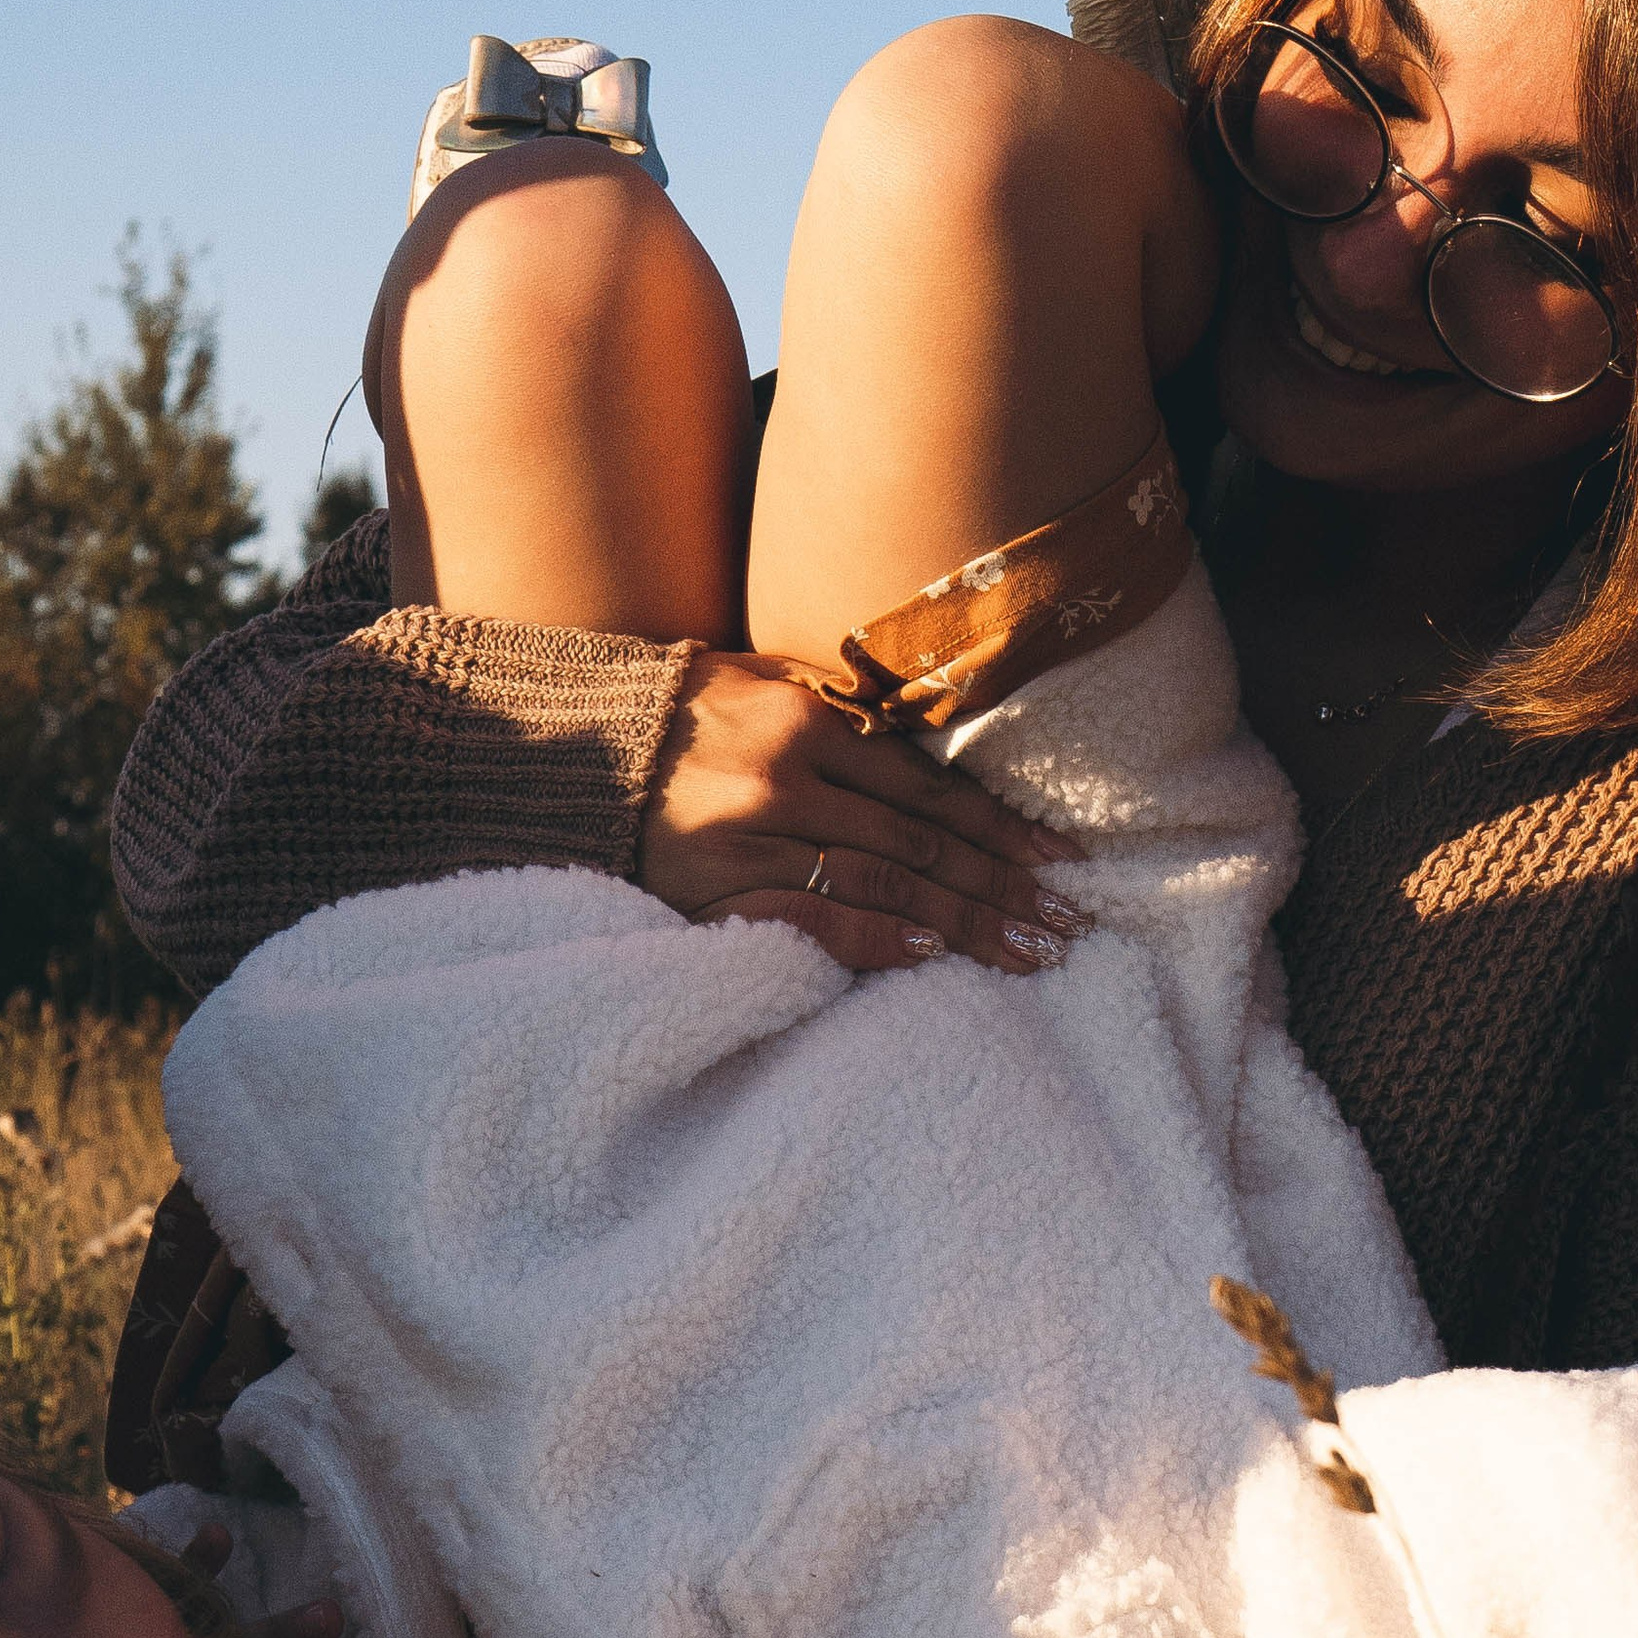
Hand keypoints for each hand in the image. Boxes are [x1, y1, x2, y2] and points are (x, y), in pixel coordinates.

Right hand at [638, 649, 1090, 975]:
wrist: (572, 750)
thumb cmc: (682, 715)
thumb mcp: (763, 681)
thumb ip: (842, 711)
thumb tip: (932, 743)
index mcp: (808, 723)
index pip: (930, 789)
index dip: (1003, 828)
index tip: (1060, 859)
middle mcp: (787, 781)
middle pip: (922, 847)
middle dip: (1002, 888)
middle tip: (1065, 925)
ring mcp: (750, 842)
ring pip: (883, 888)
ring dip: (962, 924)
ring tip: (1023, 953)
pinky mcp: (715, 894)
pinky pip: (811, 924)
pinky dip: (873, 942)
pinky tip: (927, 955)